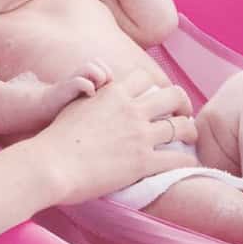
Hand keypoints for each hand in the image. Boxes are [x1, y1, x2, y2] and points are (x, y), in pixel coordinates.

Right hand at [26, 68, 198, 207]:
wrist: (50, 165)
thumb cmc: (53, 139)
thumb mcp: (73, 105)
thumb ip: (91, 96)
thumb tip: (93, 89)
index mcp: (113, 94)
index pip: (145, 79)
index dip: (155, 87)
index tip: (158, 97)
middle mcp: (131, 110)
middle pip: (172, 96)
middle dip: (182, 103)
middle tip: (184, 114)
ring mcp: (139, 136)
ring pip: (180, 127)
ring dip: (190, 131)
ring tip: (191, 136)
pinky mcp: (142, 162)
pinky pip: (175, 158)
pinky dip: (185, 160)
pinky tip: (189, 163)